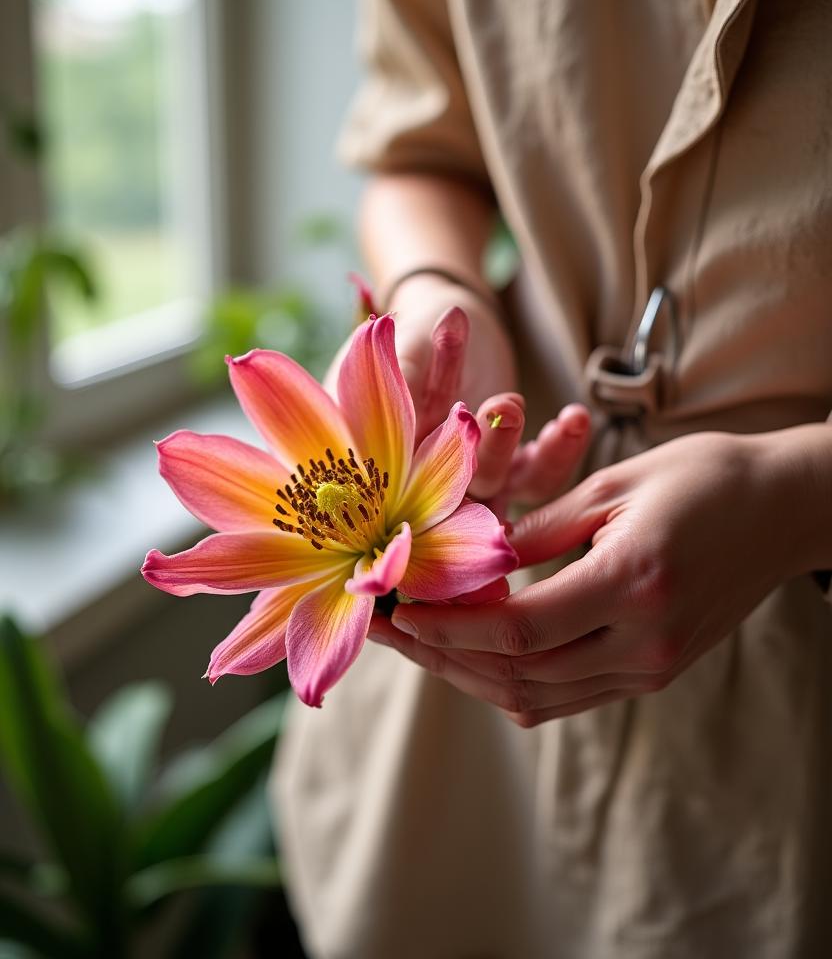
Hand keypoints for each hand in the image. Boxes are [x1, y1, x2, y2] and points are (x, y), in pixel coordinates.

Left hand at [369, 429, 820, 725]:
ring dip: (472, 675)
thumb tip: (473, 559)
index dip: (451, 629)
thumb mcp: (616, 483)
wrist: (783, 511)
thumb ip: (541, 529)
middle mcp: (644, 640)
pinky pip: (570, 695)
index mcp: (634, 582)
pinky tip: (476, 660)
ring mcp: (652, 666)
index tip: (398, 613)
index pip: (520, 629)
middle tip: (390, 631)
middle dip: (444, 657)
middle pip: (520, 673)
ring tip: (420, 647)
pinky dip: (516, 683)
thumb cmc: (704, 478)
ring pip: (540, 694)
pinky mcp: (654, 672)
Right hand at [380, 274, 592, 501]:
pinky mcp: (512, 462)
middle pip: (465, 487)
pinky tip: (574, 416)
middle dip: (492, 448)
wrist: (449, 315)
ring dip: (530, 452)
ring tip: (538, 405)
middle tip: (505, 402)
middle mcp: (432, 478)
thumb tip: (387, 402)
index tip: (464, 422)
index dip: (441, 467)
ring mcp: (474, 472)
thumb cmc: (414, 330)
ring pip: (506, 483)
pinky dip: (561, 450)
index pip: (413, 483)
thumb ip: (402, 378)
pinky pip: (541, 474)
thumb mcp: (406, 348)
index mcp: (393, 459)